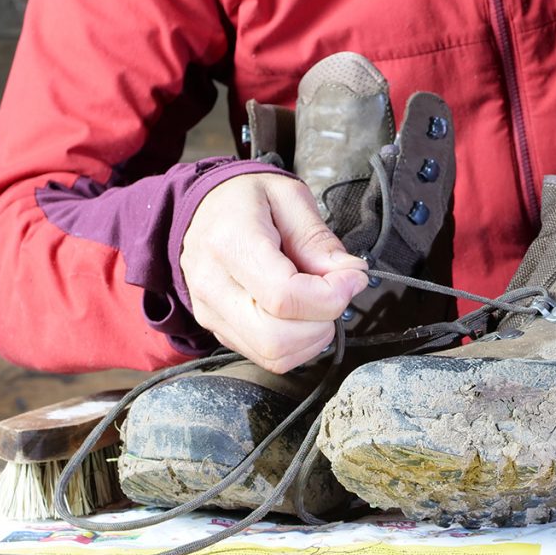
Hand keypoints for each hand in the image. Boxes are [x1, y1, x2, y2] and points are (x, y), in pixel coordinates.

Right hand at [180, 173, 367, 372]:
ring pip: (273, 356)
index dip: (331, 295)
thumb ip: (319, 239)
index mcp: (230, 242)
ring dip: (312, 338)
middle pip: (277, 338)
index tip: (353, 277)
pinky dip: (297, 344)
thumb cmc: (245, 199)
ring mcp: (211, 312)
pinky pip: (266, 357)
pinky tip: (301, 314)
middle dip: (323, 322)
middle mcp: (213, 285)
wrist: (202, 207)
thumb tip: (349, 274)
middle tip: (336, 292)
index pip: (285, 297)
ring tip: (319, 302)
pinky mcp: (219, 329)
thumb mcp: (289, 197)